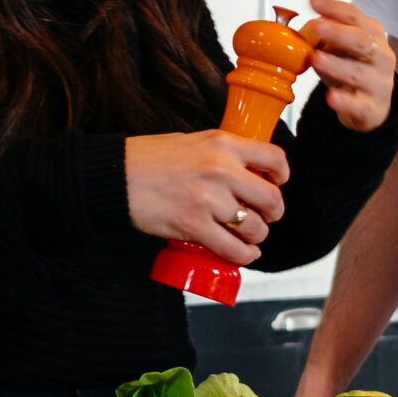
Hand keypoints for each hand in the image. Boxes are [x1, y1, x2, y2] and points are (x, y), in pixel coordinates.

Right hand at [125, 131, 289, 263]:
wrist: (115, 175)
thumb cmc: (150, 158)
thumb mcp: (194, 141)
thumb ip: (221, 153)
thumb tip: (246, 171)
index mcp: (223, 143)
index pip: (275, 158)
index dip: (281, 176)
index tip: (276, 184)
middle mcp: (221, 169)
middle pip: (272, 198)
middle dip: (273, 213)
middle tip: (265, 217)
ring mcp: (208, 199)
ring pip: (254, 227)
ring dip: (257, 236)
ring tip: (249, 236)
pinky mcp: (193, 225)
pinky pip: (232, 248)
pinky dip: (243, 255)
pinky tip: (244, 253)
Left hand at [300, 0, 395, 131]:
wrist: (373, 105)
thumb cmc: (353, 68)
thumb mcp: (342, 48)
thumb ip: (327, 35)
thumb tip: (307, 25)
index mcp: (373, 34)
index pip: (354, 17)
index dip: (333, 8)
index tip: (313, 0)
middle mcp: (381, 56)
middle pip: (361, 41)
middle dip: (338, 32)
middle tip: (316, 26)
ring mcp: (379, 83)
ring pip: (358, 73)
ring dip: (336, 65)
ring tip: (316, 59)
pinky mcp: (372, 108)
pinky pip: (358, 104)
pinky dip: (344, 101)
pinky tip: (331, 97)